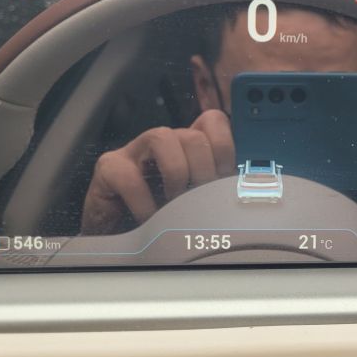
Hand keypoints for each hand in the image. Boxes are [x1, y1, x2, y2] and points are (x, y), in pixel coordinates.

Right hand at [82, 109, 234, 233]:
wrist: (123, 234)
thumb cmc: (164, 214)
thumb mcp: (198, 199)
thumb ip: (219, 188)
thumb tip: (247, 190)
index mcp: (188, 146)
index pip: (213, 122)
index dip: (225, 146)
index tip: (226, 176)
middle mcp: (164, 142)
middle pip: (193, 135)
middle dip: (203, 170)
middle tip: (201, 198)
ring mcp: (135, 150)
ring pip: (162, 137)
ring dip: (176, 173)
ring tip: (175, 202)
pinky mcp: (109, 167)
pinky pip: (129, 174)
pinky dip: (144, 200)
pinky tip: (150, 216)